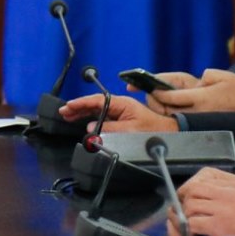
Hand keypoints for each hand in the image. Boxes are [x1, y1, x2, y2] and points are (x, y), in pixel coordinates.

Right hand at [56, 93, 176, 133]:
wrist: (170, 134)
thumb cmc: (154, 130)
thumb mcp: (131, 130)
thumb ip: (110, 128)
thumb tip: (92, 126)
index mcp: (122, 104)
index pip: (97, 101)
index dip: (81, 103)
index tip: (69, 106)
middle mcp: (120, 106)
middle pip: (94, 104)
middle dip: (78, 107)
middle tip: (63, 112)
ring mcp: (120, 113)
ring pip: (97, 111)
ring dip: (82, 113)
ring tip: (68, 116)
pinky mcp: (121, 121)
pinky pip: (102, 118)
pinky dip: (91, 119)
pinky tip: (83, 122)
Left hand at [145, 68, 234, 113]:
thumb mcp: (222, 76)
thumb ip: (204, 76)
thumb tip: (194, 82)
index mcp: (201, 98)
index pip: (170, 96)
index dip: (156, 92)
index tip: (148, 87)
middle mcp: (197, 113)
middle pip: (166, 110)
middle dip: (154, 101)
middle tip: (146, 93)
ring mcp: (198, 122)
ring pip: (171, 118)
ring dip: (160, 110)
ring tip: (153, 100)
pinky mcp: (201, 127)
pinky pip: (180, 122)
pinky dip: (170, 116)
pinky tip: (166, 108)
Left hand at [176, 168, 234, 235]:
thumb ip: (231, 196)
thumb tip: (212, 204)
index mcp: (233, 185)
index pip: (202, 180)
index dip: (190, 191)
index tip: (186, 199)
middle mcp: (226, 192)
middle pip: (192, 190)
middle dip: (183, 202)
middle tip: (182, 213)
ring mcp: (222, 208)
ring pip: (190, 206)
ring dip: (186, 218)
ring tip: (189, 227)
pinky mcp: (219, 224)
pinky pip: (193, 223)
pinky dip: (190, 230)